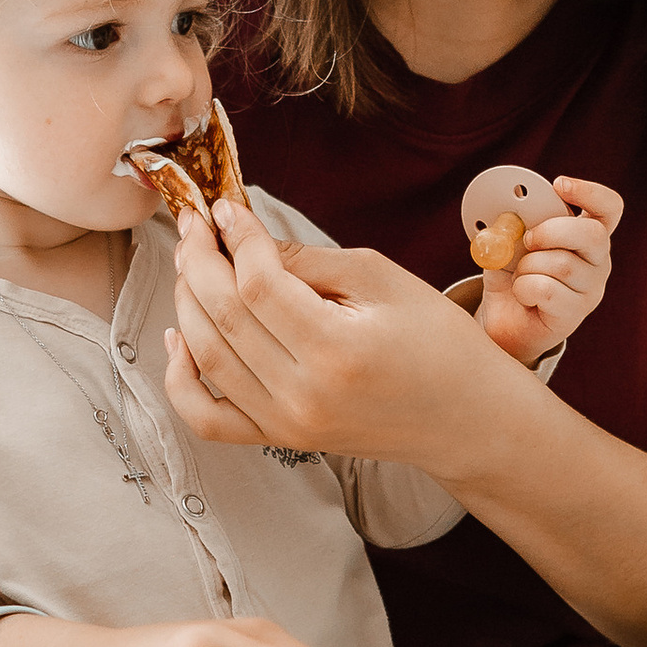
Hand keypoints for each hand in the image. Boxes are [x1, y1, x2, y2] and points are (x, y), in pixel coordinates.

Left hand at [163, 201, 500, 467]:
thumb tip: (245, 237)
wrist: (466, 418)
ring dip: (186, 302)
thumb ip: (307, 260)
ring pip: (206, 359)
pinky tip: (181, 336)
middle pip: (223, 318)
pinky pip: (207, 418)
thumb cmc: (438, 343)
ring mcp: (288, 424)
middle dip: (198, 261)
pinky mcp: (282, 440)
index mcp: (337, 350)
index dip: (235, 238)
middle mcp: (304, 396)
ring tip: (191, 262)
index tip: (226, 207)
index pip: (258, 285)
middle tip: (195, 224)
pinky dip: (180, 378)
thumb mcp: (382, 279)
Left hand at [476, 174, 622, 363]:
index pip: (609, 208)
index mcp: (588, 234)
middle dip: (552, 230)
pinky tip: (524, 295)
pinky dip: (524, 288)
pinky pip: (547, 290)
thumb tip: (509, 210)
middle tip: (528, 239)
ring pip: (563, 265)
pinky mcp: (575, 314)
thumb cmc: (513, 274)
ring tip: (521, 274)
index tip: (559, 184)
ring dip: (528, 266)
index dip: (590, 193)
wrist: (503, 319)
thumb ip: (512, 223)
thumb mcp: (509, 240)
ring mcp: (591, 290)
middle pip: (593, 234)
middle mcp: (599, 261)